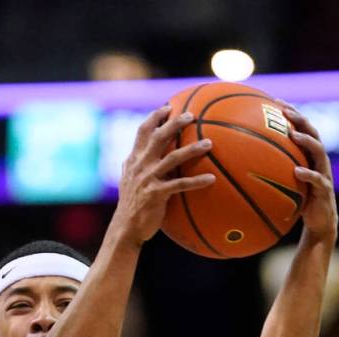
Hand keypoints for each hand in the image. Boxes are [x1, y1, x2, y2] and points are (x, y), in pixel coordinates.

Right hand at [111, 106, 214, 244]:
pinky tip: (211, 179)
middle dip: (175, 124)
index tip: (168, 106)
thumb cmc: (132, 204)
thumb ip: (139, 165)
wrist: (126, 227)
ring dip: (192, 149)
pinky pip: (180, 185)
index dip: (155, 117)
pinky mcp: (156, 194)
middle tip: (192, 115)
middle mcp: (140, 166)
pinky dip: (196, 181)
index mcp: (134, 160)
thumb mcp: (130, 180)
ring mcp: (148, 179)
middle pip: (158, 137)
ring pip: (172, 158)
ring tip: (209, 143)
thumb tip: (152, 154)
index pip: (142, 131)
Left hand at [277, 99, 338, 242]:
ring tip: (293, 135)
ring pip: (319, 152)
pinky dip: (308, 174)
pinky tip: (298, 171)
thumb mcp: (281, 183)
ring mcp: (323, 173)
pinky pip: (318, 180)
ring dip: (307, 141)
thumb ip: (267, 171)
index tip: (274, 100)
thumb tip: (235, 164)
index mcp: (308, 155)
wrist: (318, 222)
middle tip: (286, 111)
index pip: (300, 128)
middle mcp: (317, 160)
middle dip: (300, 119)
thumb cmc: (297, 200)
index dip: (290, 113)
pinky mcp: (325, 190)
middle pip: (312, 132)